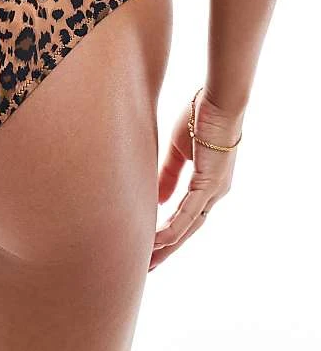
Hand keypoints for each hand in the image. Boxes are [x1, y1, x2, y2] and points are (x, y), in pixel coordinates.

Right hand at [149, 91, 243, 270]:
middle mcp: (214, 193)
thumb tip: (158, 199)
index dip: (169, 232)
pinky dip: (172, 228)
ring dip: (167, 246)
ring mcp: (214, 191)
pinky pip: (188, 213)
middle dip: (167, 249)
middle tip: (147, 267)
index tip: (149, 246)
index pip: (186, 216)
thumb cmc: (200, 116)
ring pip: (188, 227)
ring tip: (148, 261)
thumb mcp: (178, 150)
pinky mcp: (209, 184)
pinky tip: (156, 240)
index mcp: (207, 184)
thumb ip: (168, 174)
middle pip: (188, 230)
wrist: (218, 100)